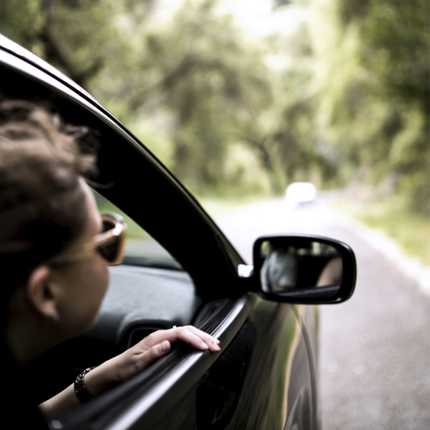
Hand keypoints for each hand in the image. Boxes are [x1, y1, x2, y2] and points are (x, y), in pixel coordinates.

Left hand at [86, 326, 220, 394]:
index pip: (181, 333)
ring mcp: (162, 339)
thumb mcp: (137, 363)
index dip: (194, 339)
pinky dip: (194, 339)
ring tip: (213, 342)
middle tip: (216, 344)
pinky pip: (183, 338)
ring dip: (201, 336)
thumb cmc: (124, 368)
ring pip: (186, 333)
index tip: (204, 347)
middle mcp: (161, 335)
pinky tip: (200, 343)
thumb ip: (153, 353)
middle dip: (203, 336)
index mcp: (156, 337)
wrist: (114, 371)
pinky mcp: (163, 344)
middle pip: (187, 330)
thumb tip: (167, 343)